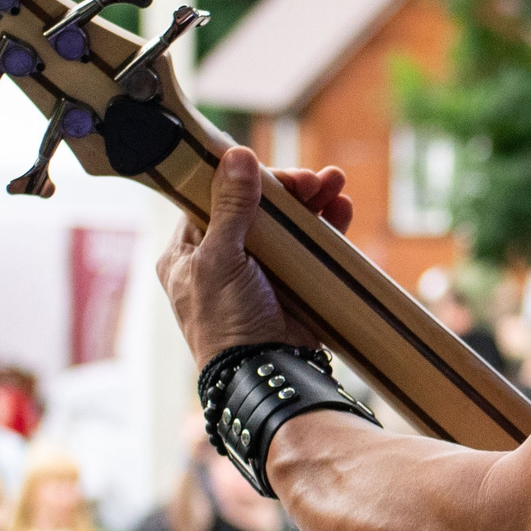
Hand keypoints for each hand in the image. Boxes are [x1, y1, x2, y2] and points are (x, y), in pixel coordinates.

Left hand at [157, 148, 351, 365]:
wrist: (265, 374)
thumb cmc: (227, 323)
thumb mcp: (220, 260)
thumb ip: (230, 207)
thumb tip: (236, 156)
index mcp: (188, 253)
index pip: (213, 199)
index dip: (243, 180)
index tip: (270, 169)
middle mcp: (221, 259)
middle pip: (255, 207)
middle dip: (287, 190)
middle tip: (312, 181)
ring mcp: (259, 272)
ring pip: (286, 223)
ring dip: (312, 201)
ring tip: (335, 184)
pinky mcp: (291, 284)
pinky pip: (310, 246)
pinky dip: (327, 226)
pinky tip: (342, 208)